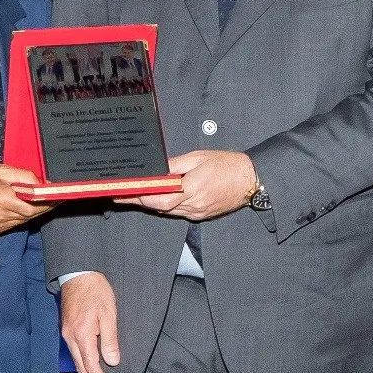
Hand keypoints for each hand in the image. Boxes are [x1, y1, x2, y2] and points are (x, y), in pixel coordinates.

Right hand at [0, 164, 51, 235]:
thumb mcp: (0, 170)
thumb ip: (23, 176)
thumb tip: (41, 183)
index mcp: (0, 197)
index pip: (32, 205)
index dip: (48, 203)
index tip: (59, 197)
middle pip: (30, 215)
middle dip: (44, 207)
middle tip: (55, 198)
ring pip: (23, 221)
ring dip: (33, 212)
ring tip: (42, 201)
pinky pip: (14, 224)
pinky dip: (21, 216)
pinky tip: (23, 207)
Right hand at [61, 272, 119, 372]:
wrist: (78, 274)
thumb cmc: (96, 291)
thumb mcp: (109, 314)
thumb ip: (110, 339)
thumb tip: (112, 361)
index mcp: (82, 335)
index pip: (90, 365)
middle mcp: (71, 337)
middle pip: (81, 366)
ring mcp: (67, 333)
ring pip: (77, 360)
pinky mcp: (67, 328)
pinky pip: (75, 351)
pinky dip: (83, 363)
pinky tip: (90, 365)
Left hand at [116, 150, 256, 220]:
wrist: (251, 179)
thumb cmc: (227, 165)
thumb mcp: (198, 157)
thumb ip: (175, 164)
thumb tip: (157, 168)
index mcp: (192, 189)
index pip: (158, 198)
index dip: (139, 197)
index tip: (123, 193)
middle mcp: (194, 205)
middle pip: (159, 207)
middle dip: (139, 201)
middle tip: (121, 195)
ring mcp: (198, 213)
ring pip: (168, 211)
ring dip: (151, 204)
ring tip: (135, 196)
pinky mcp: (201, 215)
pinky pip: (178, 212)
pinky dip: (166, 206)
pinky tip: (159, 199)